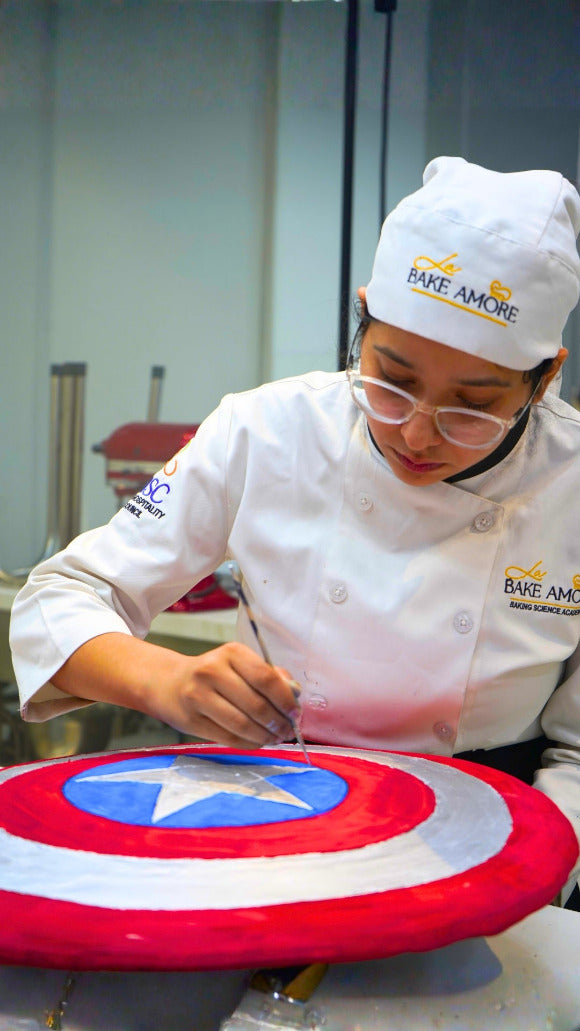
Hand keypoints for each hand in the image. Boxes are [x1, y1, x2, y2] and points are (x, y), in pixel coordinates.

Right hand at [149, 642, 299, 747]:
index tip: (295, 712)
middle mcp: (212, 671)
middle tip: (288, 731)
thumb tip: (295, 694)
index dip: (285, 699)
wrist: (170, 683)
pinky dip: (249, 744)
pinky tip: (257, 741)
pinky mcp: (190, 720)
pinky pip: (228, 738)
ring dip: (265, 736)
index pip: (266, 678)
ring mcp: (198, 696)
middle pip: (256, 705)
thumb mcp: (240, 664)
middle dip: (278, 723)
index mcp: (231, 653)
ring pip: (242, 725)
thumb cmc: (215, 674)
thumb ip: (270, 676)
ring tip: (275, 738)